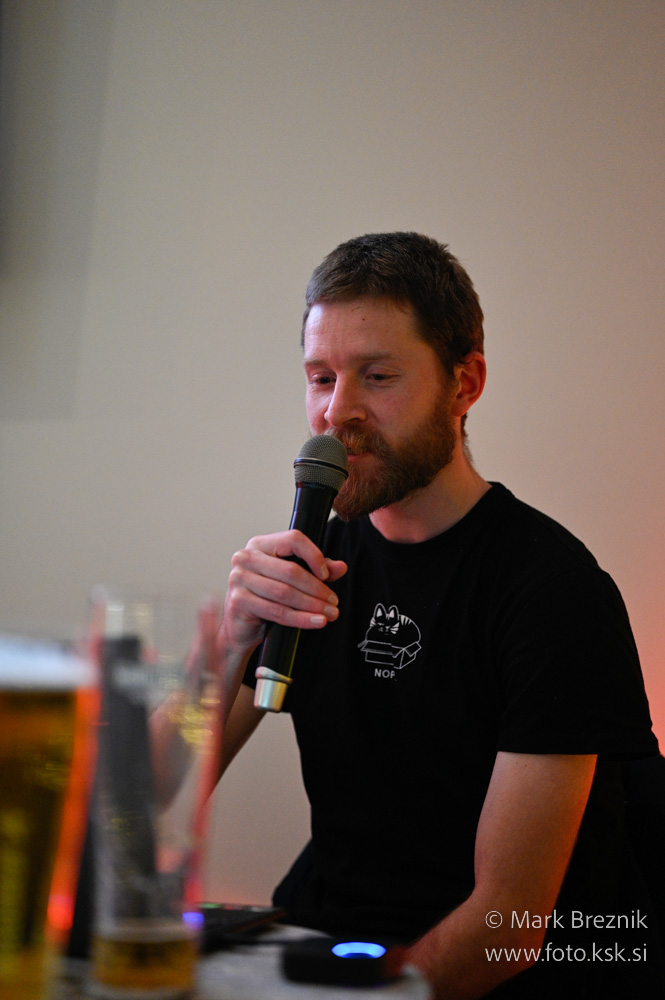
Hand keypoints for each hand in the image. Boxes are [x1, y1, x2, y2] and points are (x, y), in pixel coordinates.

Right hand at [221, 529, 346, 652]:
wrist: (240, 626)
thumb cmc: (265, 598)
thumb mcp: (291, 580)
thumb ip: (314, 569)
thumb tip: (341, 567)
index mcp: (260, 544)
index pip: (292, 540)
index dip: (314, 555)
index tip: (327, 575)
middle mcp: (246, 557)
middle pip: (291, 570)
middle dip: (317, 588)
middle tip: (334, 602)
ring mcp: (239, 578)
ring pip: (285, 592)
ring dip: (312, 605)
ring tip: (329, 614)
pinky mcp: (238, 601)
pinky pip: (277, 611)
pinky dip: (300, 619)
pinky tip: (315, 622)